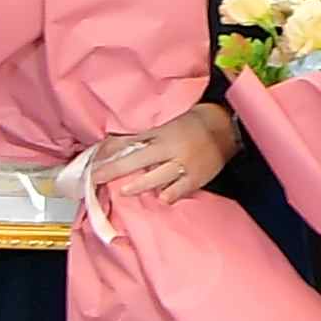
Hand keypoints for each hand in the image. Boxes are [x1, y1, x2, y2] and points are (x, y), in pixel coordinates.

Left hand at [88, 104, 234, 202]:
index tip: (93, 160)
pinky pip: (178, 190)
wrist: (228, 127)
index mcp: (161, 132)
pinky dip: (167, 195)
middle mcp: (169, 148)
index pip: (129, 141)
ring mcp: (183, 164)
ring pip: (155, 178)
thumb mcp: (167, 122)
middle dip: (113, 170)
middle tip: (95, 178)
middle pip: (136, 160)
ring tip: (123, 191)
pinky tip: (159, 198)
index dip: (109, 151)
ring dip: (137, 186)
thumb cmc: (194, 122)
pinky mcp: (196, 178)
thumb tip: (114, 143)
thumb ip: (144, 134)